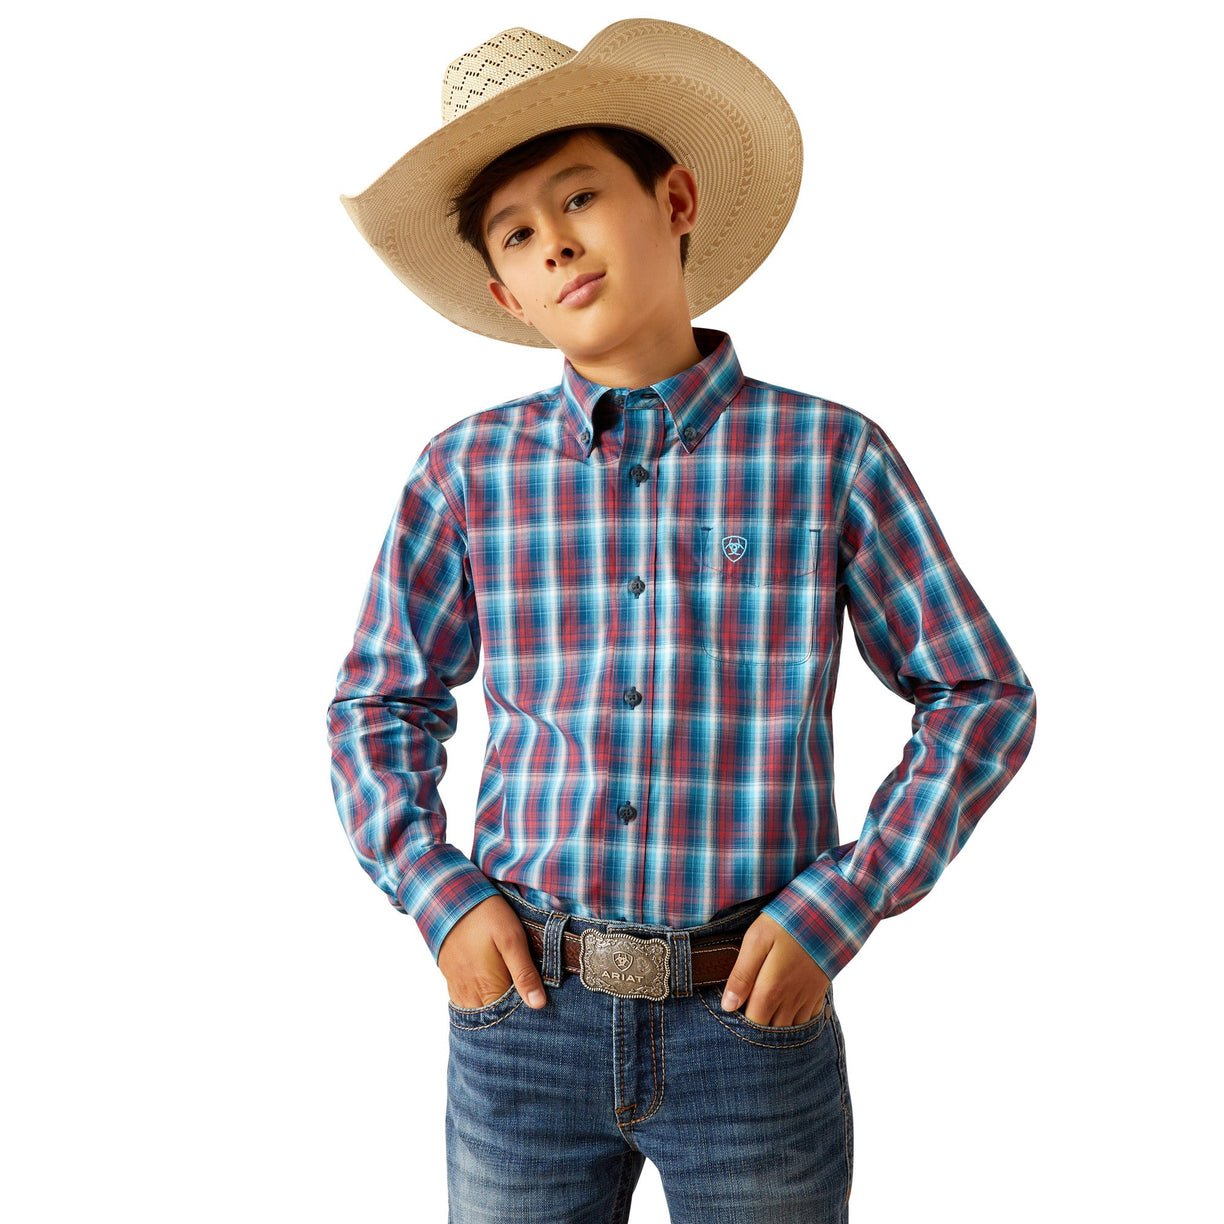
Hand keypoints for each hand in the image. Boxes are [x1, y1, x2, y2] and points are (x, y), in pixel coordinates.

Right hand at [436, 894, 547, 1009]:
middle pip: (491, 1018)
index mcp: (487, 988)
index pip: (507, 1018)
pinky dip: (478, 1002)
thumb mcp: (512, 939)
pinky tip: (490, 992)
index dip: (523, 1017)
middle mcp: (469, 993)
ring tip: (510, 997)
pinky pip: (464, 1000)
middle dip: (508, 1016)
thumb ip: (524, 973)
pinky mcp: (451, 976)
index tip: (537, 1009)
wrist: (450, 896)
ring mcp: (457, 986)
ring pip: (477, 1011)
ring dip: (493, 1009)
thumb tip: (538, 1004)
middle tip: (526, 1003)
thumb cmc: (485, 915)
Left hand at [720, 913, 829, 1026]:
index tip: (731, 1014)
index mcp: (771, 990)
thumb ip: (742, 975)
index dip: (740, 1025)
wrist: (827, 914)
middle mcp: (791, 1000)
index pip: (752, 1023)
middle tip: (744, 1014)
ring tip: (762, 1014)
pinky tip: (785, 1013)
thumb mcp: (756, 941)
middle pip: (771, 1031)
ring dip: (775, 1028)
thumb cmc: (786, 923)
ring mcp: (807, 998)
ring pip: (790, 1029)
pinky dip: (795, 1023)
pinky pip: (807, 1021)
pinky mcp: (818, 992)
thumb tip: (728, 1005)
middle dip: (757, 1029)